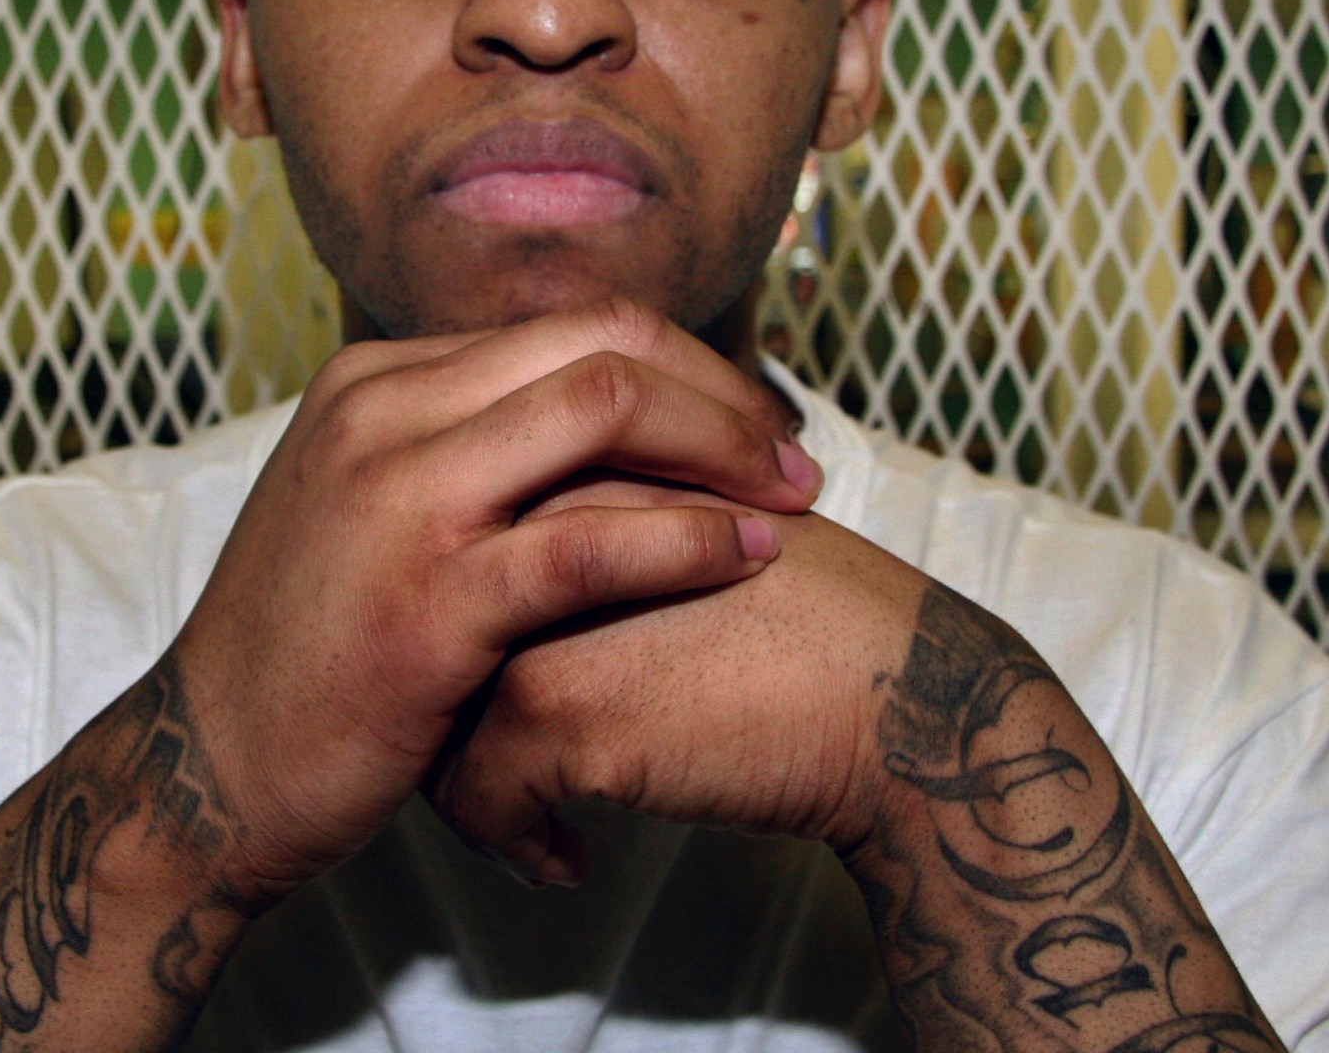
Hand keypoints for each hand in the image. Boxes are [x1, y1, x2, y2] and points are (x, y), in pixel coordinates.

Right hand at [165, 299, 825, 908]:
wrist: (207, 774)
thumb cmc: (307, 658)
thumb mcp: (359, 511)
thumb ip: (450, 453)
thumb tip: (571, 424)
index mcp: (372, 381)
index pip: (564, 327)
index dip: (680, 366)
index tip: (746, 424)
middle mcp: (382, 413)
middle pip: (600, 343)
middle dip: (719, 392)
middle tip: (792, 456)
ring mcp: (400, 499)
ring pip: (603, 407)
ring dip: (723, 447)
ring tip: (791, 501)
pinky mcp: (429, 599)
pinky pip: (591, 541)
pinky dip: (689, 540)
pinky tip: (747, 560)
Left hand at [426, 483, 928, 884]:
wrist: (900, 697)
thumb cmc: (817, 624)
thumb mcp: (700, 529)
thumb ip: (604, 529)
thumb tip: (512, 580)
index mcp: (570, 467)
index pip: (455, 547)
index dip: (462, 628)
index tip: (483, 684)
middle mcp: (532, 524)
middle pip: (428, 628)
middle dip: (442, 708)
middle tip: (474, 762)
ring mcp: (534, 613)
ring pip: (434, 718)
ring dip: (465, 785)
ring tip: (519, 817)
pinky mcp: (555, 704)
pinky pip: (476, 796)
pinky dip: (511, 841)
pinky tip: (562, 860)